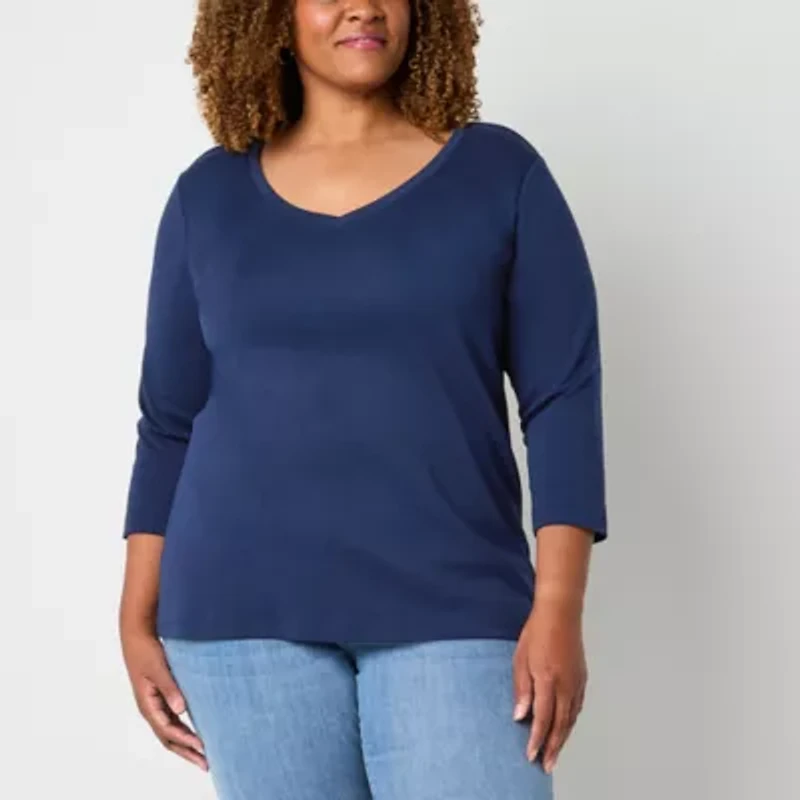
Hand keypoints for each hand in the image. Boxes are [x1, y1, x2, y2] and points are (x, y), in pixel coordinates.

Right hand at [121, 628, 207, 770]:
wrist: (137, 636)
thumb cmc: (146, 651)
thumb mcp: (159, 667)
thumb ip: (170, 688)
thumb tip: (181, 709)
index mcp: (148, 704)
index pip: (168, 731)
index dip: (185, 741)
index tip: (203, 748)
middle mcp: (151, 709)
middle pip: (169, 738)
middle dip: (187, 752)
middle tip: (207, 764)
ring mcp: (155, 705)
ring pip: (171, 732)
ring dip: (186, 744)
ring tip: (204, 755)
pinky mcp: (161, 698)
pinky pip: (173, 721)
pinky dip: (184, 731)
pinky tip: (196, 734)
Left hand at [511, 600, 587, 773]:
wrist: (561, 613)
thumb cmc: (536, 632)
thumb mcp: (521, 658)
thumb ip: (522, 688)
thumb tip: (520, 716)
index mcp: (548, 679)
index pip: (543, 718)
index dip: (537, 739)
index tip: (531, 755)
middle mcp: (566, 685)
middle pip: (561, 724)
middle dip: (553, 747)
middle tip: (546, 765)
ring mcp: (577, 682)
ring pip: (571, 718)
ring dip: (563, 738)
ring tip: (555, 753)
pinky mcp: (582, 678)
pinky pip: (578, 707)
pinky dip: (571, 722)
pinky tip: (566, 727)